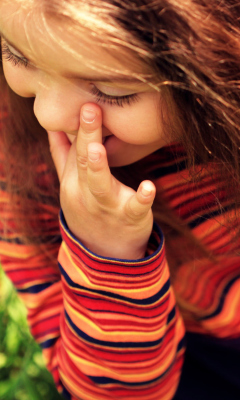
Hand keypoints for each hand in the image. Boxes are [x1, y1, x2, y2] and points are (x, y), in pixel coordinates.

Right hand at [47, 103, 155, 259]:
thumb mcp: (71, 184)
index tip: (83, 99)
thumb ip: (63, 155)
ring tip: (97, 148)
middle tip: (90, 108)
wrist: (103, 252)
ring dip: (98, 167)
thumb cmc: (88, 208)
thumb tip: (53, 127)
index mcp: (73, 181)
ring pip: (100, 185)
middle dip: (86, 135)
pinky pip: (135, 208)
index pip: (75, 150)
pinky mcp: (130, 217)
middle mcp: (86, 192)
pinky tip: (149, 186)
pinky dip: (141, 198)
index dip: (79, 127)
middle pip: (84, 162)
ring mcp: (107, 206)